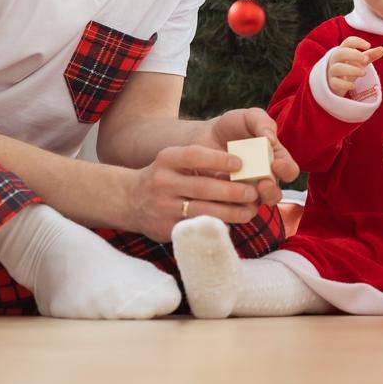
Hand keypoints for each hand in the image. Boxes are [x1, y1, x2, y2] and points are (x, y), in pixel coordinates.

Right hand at [124, 144, 262, 241]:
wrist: (130, 200)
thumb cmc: (165, 177)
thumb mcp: (173, 162)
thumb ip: (199, 163)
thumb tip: (242, 169)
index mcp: (166, 159)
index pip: (194, 155)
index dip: (219, 159)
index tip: (241, 163)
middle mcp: (163, 181)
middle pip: (203, 187)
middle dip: (232, 191)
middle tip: (253, 192)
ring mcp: (163, 207)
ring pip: (203, 210)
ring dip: (231, 212)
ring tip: (250, 211)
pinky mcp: (166, 228)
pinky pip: (196, 227)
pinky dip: (217, 225)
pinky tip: (232, 223)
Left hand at [200, 107, 300, 204]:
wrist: (203, 137)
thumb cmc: (231, 126)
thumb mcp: (248, 117)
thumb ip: (262, 122)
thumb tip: (271, 139)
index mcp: (275, 160)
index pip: (290, 171)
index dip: (287, 170)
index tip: (276, 163)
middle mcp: (264, 180)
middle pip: (276, 195)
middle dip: (272, 192)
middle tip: (263, 183)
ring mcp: (246, 193)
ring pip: (255, 207)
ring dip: (251, 201)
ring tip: (242, 190)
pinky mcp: (228, 201)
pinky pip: (232, 210)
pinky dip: (228, 204)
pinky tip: (219, 190)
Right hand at [327, 36, 382, 98]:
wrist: (334, 83)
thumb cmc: (348, 67)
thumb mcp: (359, 61)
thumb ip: (370, 55)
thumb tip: (382, 49)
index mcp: (342, 50)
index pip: (348, 42)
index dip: (358, 42)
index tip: (368, 46)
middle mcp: (335, 59)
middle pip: (341, 53)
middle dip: (354, 55)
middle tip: (366, 60)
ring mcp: (332, 71)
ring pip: (338, 68)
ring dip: (352, 70)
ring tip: (364, 73)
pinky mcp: (331, 83)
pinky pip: (336, 83)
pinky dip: (345, 84)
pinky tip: (354, 86)